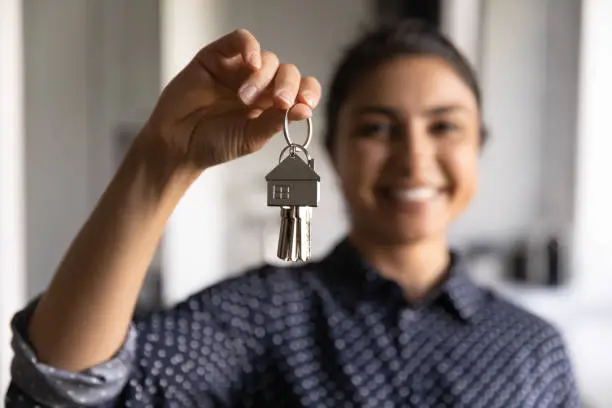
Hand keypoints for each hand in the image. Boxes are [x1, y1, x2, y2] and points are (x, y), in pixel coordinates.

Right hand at [139, 29, 321, 170]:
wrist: (177, 144)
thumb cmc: (213, 143)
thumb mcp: (251, 137)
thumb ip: (276, 121)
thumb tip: (306, 109)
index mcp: (272, 105)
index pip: (301, 90)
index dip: (308, 91)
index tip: (307, 102)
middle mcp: (260, 85)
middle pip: (288, 72)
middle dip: (289, 85)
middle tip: (280, 102)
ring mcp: (239, 70)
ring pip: (267, 58)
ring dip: (263, 77)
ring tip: (244, 98)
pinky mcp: (218, 57)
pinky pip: (240, 40)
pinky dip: (250, 47)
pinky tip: (251, 62)